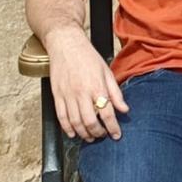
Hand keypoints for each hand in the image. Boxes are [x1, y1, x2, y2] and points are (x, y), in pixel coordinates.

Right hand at [47, 26, 128, 140]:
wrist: (66, 44)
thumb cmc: (88, 56)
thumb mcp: (107, 71)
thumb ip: (116, 92)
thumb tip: (124, 109)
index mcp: (97, 86)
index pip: (107, 113)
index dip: (113, 127)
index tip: (116, 135)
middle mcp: (82, 92)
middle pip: (90, 121)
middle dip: (98, 133)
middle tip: (102, 135)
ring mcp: (67, 95)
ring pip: (75, 122)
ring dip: (83, 134)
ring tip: (90, 137)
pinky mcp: (57, 95)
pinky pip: (61, 117)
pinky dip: (67, 128)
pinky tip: (73, 133)